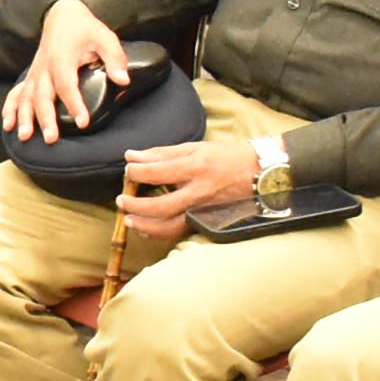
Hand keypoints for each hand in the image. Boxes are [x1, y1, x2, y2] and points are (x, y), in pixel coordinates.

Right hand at [0, 0, 127, 140]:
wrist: (63, 16)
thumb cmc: (85, 29)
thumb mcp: (104, 38)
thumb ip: (114, 58)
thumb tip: (124, 80)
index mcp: (62, 58)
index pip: (67, 85)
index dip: (74, 104)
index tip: (83, 122)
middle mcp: (44, 67)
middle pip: (42, 95)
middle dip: (45, 118)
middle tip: (51, 138)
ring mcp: (35, 72)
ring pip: (26, 97)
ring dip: (24, 117)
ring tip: (25, 137)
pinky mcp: (31, 76)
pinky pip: (16, 93)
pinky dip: (10, 108)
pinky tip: (8, 125)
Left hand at [115, 137, 262, 242]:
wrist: (259, 172)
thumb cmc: (226, 156)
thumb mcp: (196, 147)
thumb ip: (162, 153)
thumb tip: (132, 156)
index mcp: (196, 166)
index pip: (158, 171)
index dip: (136, 172)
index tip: (128, 169)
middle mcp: (199, 190)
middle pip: (161, 205)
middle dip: (136, 205)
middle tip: (121, 200)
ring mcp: (203, 209)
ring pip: (169, 225)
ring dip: (145, 226)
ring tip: (129, 220)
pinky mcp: (206, 220)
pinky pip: (178, 232)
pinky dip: (159, 234)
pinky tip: (146, 229)